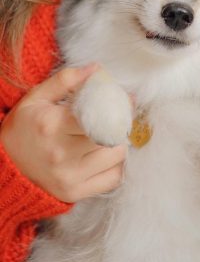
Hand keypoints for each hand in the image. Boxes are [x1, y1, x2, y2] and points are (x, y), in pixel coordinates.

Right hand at [0, 65, 126, 202]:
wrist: (3, 167)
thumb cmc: (23, 128)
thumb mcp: (36, 98)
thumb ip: (66, 80)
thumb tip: (97, 68)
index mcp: (52, 125)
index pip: (99, 114)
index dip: (118, 106)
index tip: (126, 100)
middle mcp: (61, 153)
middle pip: (112, 135)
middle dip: (120, 124)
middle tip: (120, 119)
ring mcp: (69, 176)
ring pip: (117, 157)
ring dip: (120, 144)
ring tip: (111, 137)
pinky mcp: (74, 193)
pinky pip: (113, 179)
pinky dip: (117, 166)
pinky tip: (107, 157)